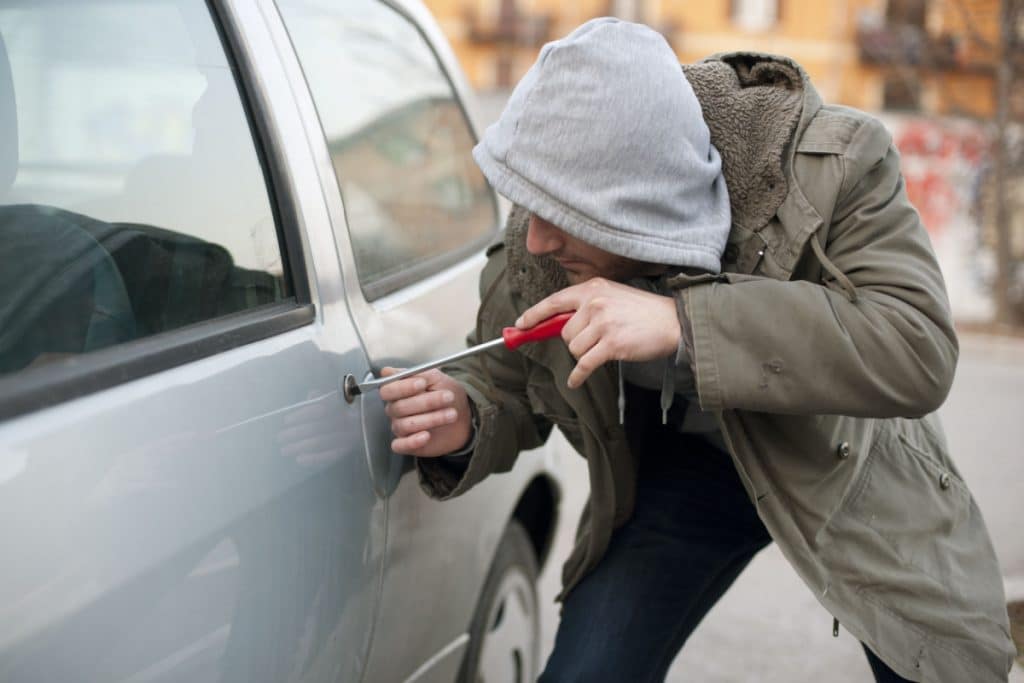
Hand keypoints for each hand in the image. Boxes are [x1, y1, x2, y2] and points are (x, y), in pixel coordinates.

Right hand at [379, 367, 472, 456]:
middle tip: (447, 397)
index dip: (402, 387)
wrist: (463, 415)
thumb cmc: (446, 394)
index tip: (422, 384)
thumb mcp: (436, 378)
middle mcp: (396, 409)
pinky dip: (412, 441)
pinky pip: (400, 445)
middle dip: (426, 402)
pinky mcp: (407, 444)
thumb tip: (389, 372)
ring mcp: (401, 427)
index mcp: (398, 391)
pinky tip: (426, 436)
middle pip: (399, 407)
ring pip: (404, 425)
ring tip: (451, 414)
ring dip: (430, 419)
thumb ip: (416, 373)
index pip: (387, 390)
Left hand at [516, 278, 679, 388]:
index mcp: (592, 288)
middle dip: (574, 341)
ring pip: (573, 349)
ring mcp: (603, 323)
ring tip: (605, 348)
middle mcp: (595, 303)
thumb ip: (587, 305)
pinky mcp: (611, 344)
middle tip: (595, 340)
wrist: (673, 322)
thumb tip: (557, 323)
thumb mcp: (613, 296)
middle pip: (563, 332)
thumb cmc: (643, 312)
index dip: (534, 315)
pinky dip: (578, 376)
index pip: (554, 301)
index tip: (520, 324)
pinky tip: (576, 380)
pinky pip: (584, 365)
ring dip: (584, 355)